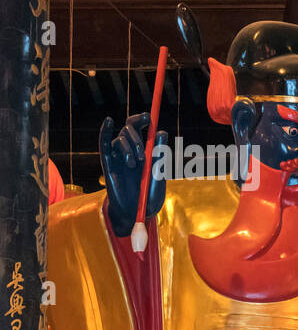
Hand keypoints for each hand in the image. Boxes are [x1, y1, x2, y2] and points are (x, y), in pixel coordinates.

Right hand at [100, 113, 166, 237]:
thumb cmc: (150, 196)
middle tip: (144, 152)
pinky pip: (104, 144)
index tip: (149, 117)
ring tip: (135, 164)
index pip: (143, 129)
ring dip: (129, 147)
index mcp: (146, 152)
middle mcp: (132, 151)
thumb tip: (162, 132)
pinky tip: (109, 121)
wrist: (136, 212)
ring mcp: (119, 156)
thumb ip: (160, 155)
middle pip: (129, 129)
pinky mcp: (108, 163)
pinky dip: (105, 132)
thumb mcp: (158, 175)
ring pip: (120, 139)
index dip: (143, 119)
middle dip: (136, 135)